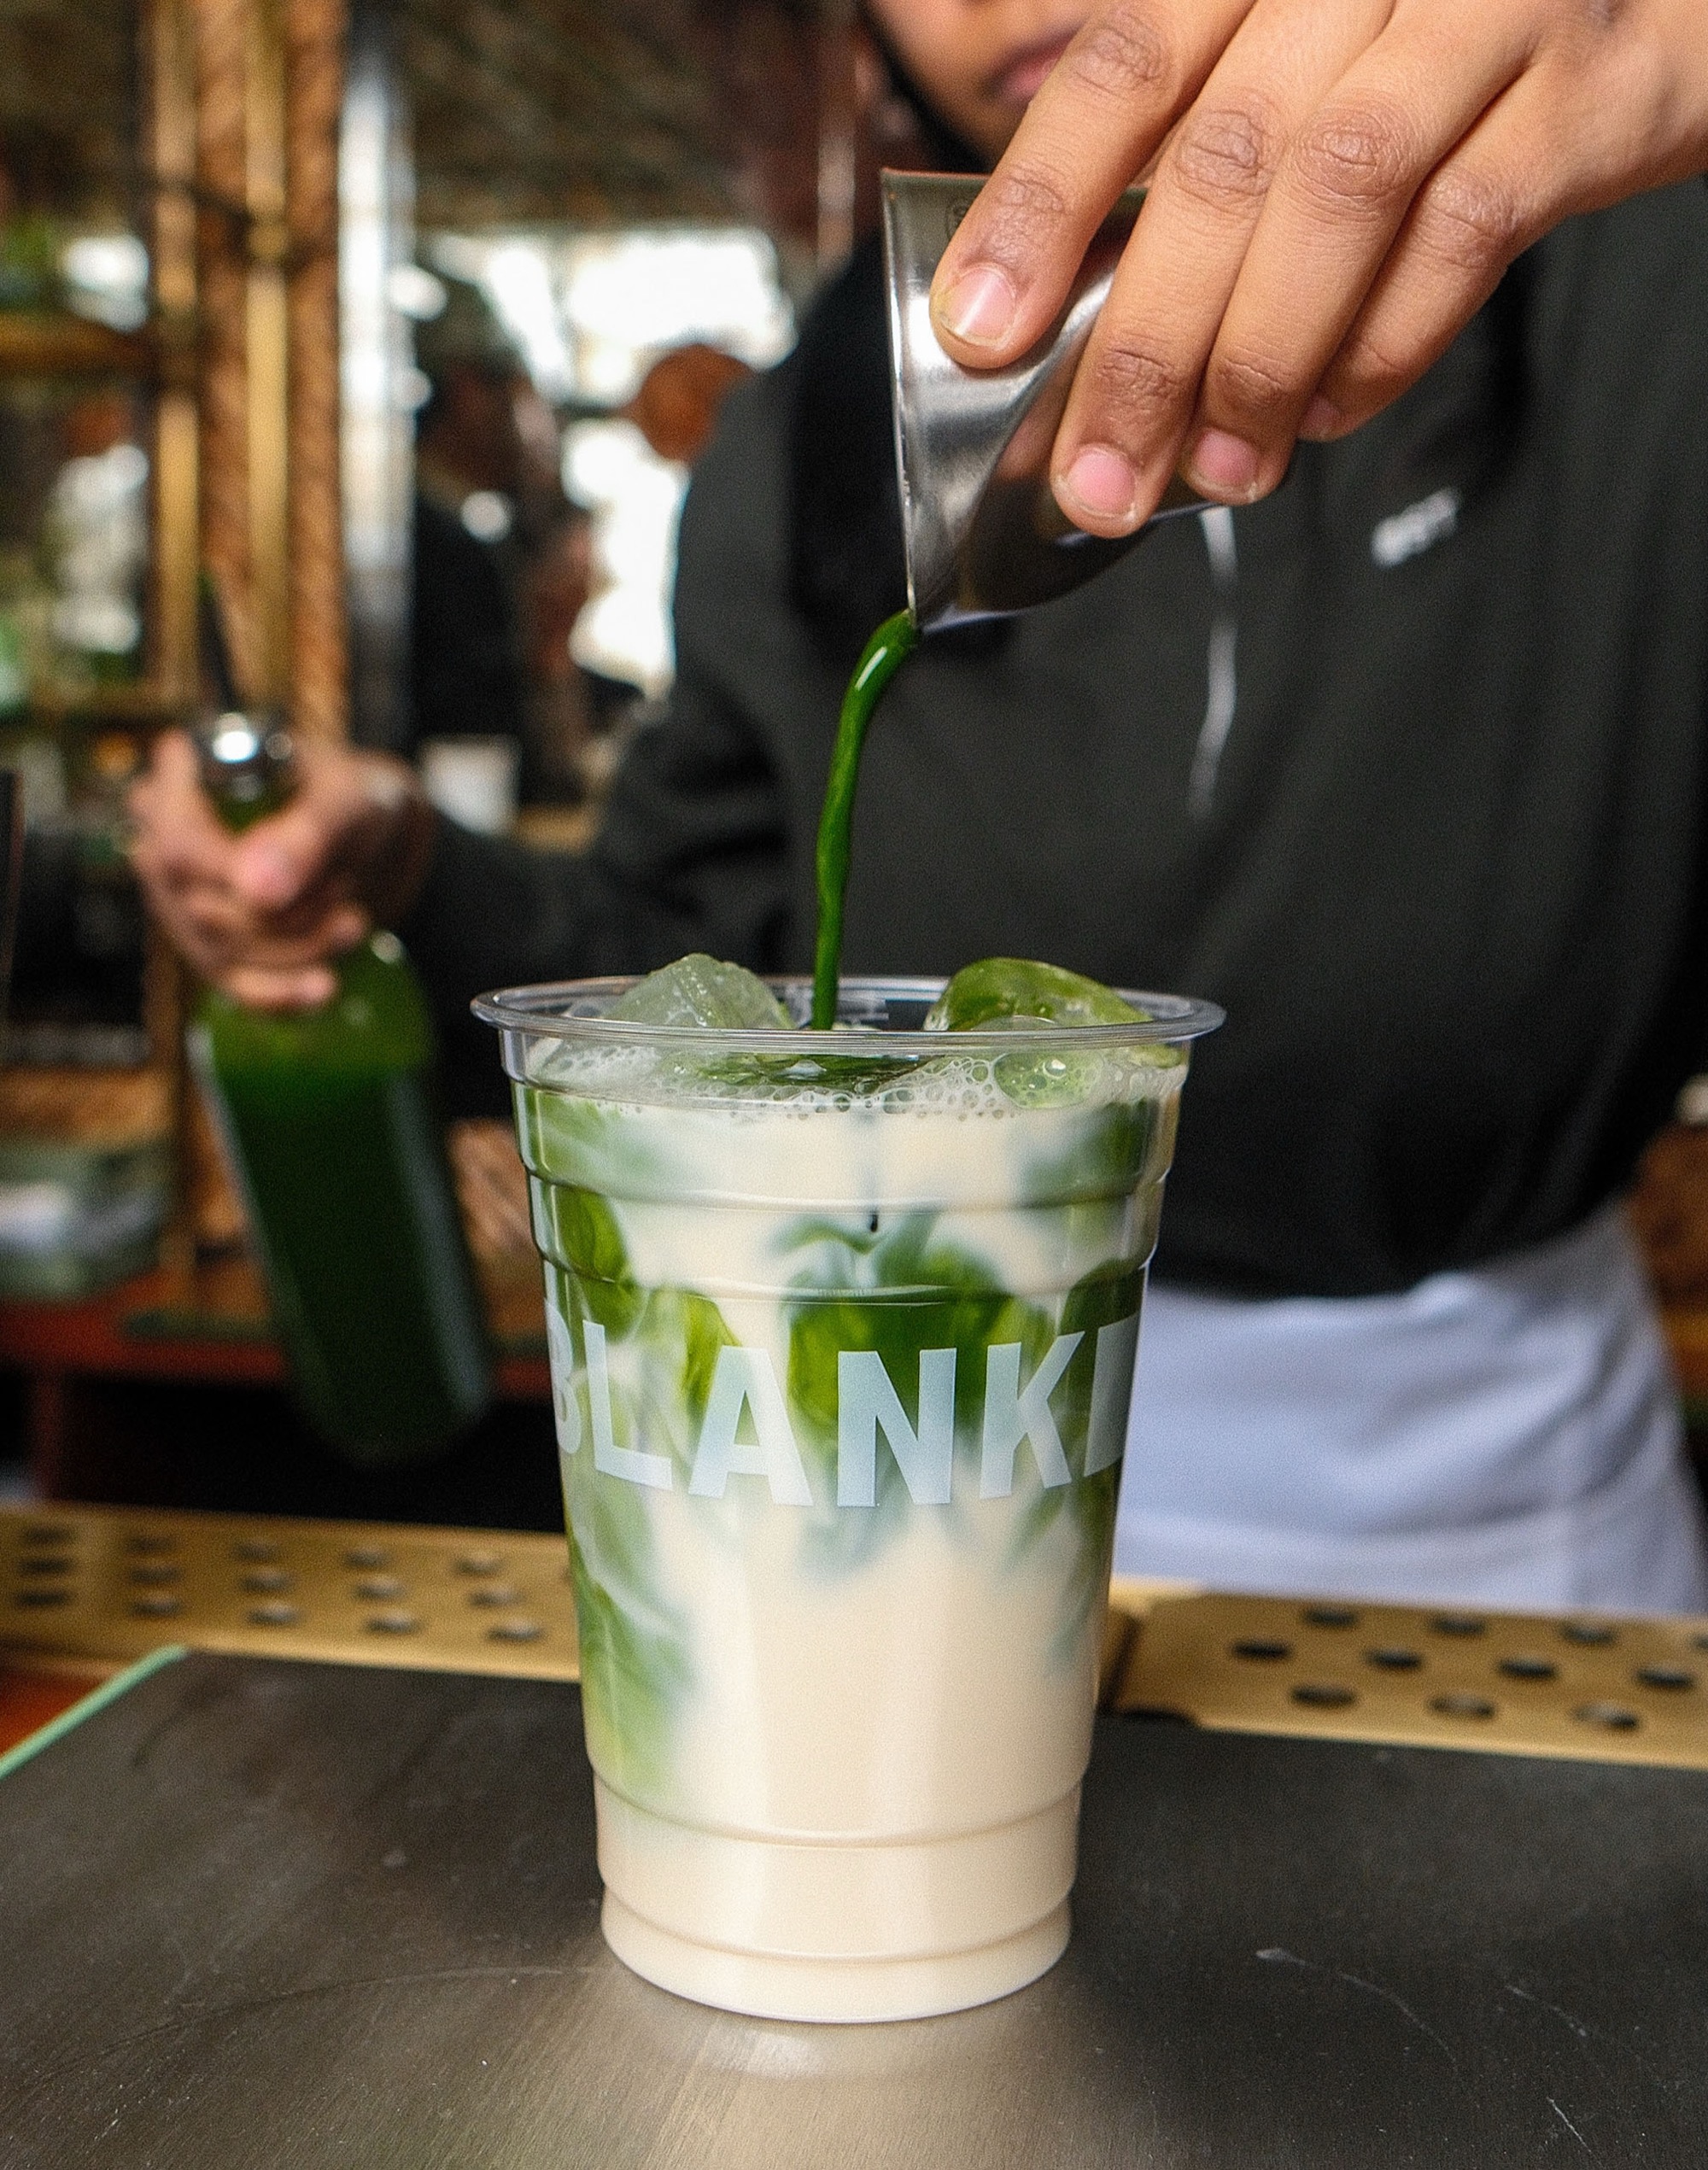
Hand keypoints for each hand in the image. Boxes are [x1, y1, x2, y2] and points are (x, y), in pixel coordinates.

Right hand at [128, 731, 434, 1009]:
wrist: (374, 837)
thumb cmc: (350, 798)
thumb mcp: (344, 801)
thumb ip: (302, 835)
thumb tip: (254, 892)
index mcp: (182, 785)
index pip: (175, 845)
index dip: (233, 875)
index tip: (299, 881)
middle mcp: (163, 846)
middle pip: (203, 908)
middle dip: (288, 913)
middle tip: (345, 889)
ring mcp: (180, 905)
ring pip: (221, 952)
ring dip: (299, 947)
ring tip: (354, 921)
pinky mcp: (211, 950)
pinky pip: (231, 987)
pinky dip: (282, 994)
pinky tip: (323, 988)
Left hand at [929, 0, 1707, 534]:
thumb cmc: (1442, 41)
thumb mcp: (1306, 57)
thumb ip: (1206, 160)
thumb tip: (1082, 335)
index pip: (1127, 61)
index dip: (1040, 203)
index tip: (981, 332)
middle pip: (1224, 153)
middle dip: (1144, 343)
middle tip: (1098, 477)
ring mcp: (1489, 4)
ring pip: (1341, 189)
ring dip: (1259, 360)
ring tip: (1216, 472)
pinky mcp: (1593, 85)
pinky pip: (1468, 226)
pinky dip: (1384, 341)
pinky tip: (1326, 413)